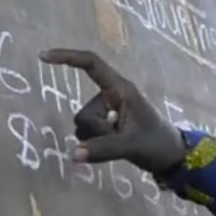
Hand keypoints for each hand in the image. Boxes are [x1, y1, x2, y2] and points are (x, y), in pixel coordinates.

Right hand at [39, 48, 187, 174]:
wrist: (171, 157)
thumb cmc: (157, 144)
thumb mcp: (132, 145)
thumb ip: (103, 149)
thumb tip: (73, 154)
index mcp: (121, 89)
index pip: (91, 64)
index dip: (67, 57)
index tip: (44, 57)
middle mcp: (111, 96)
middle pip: (84, 112)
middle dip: (96, 131)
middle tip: (121, 139)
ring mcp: (107, 110)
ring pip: (84, 125)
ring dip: (97, 139)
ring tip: (121, 143)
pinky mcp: (106, 124)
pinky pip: (87, 134)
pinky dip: (95, 144)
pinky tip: (115, 146)